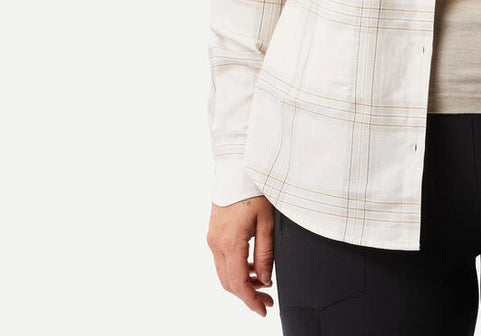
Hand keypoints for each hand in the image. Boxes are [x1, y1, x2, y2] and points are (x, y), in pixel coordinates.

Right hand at [207, 195, 275, 316]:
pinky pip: (222, 260)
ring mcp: (213, 238)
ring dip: (242, 282)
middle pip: (228, 282)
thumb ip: (265, 254)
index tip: (263, 310)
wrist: (237, 169)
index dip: (251, 301)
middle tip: (267, 300)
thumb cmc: (254, 190)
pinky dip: (236, 269)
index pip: (238, 283)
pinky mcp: (213, 233)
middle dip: (247, 295)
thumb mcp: (267, 222)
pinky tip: (251, 267)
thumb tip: (264, 280)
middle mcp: (217, 243)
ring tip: (262, 284)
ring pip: (224, 273)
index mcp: (231, 242)